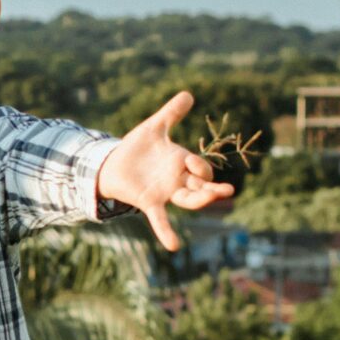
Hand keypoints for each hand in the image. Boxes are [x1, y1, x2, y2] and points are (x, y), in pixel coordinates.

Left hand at [96, 90, 235, 250]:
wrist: (111, 163)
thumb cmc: (135, 148)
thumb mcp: (153, 128)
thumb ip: (171, 113)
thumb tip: (188, 94)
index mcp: (180, 161)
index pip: (199, 166)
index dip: (200, 166)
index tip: (192, 163)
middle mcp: (177, 179)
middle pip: (202, 187)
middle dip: (214, 189)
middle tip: (229, 191)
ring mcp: (165, 192)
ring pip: (189, 200)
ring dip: (200, 202)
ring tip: (211, 202)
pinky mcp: (149, 202)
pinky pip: (161, 220)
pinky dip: (167, 232)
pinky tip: (174, 245)